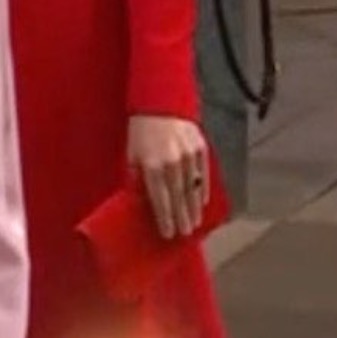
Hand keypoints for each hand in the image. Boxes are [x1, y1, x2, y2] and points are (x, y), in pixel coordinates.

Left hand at [128, 114, 210, 239]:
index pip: (160, 199)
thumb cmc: (141, 130)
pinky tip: (202, 202)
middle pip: (178, 197)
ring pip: (193, 188)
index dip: (165, 218)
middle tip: (184, 234)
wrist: (161, 103)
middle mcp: (172, 162)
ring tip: (194, 223)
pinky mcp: (200, 148)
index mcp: (152, 165)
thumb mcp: (132, 154)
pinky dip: (203, 189)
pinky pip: (204, 174)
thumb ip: (137, 177)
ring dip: (193, 208)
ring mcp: (188, 155)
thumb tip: (140, 200)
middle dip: (181, 218)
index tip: (168, 233)